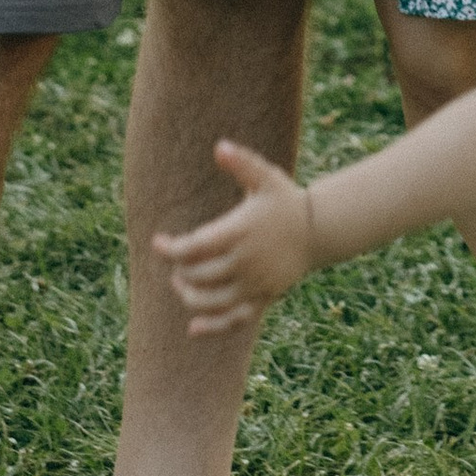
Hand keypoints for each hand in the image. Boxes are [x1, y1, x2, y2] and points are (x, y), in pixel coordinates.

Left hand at [153, 141, 318, 336]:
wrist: (318, 230)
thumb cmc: (285, 200)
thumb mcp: (266, 177)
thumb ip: (242, 163)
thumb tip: (219, 147)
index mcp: (240, 231)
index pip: (195, 247)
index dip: (171, 249)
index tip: (157, 243)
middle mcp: (246, 260)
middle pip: (199, 275)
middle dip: (180, 269)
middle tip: (176, 259)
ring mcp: (255, 282)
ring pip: (213, 301)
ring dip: (189, 296)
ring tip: (180, 283)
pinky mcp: (263, 298)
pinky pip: (235, 319)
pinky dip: (213, 327)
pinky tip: (193, 329)